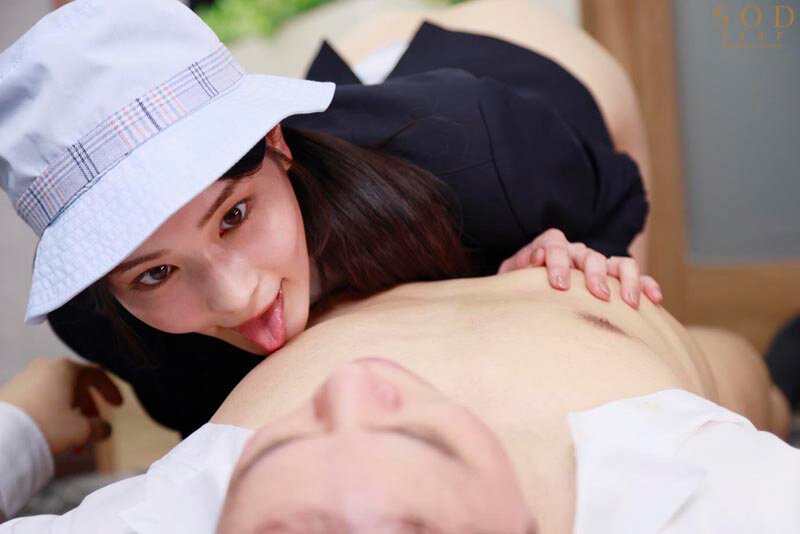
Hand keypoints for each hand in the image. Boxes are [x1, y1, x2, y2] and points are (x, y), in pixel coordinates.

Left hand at [0, 358, 122, 455]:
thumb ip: (100, 428)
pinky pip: (38, 400)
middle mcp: (46, 368)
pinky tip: (50, 435)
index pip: (97, 375)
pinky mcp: (10, 392)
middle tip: (93, 428)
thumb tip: (104, 429)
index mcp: (67, 369)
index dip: (111, 390)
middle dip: (87, 410)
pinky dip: (50, 414)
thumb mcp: (81, 430)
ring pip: (56, 395)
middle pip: (76, 386)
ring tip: (70, 440)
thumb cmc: (44, 427)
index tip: (118, 405)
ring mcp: (25, 379)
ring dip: (68, 415)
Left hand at [497, 228, 662, 308]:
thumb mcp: (511, 275)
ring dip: (626, 279)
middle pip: (590, 255)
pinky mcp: (613, 279)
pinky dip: (645, 285)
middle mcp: (576, 253)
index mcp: (549, 247)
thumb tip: (538, 258)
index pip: (554, 244)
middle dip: (596, 274)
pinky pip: (634, 278)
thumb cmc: (519, 285)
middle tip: (599, 294)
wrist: (528, 289)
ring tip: (629, 301)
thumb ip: (520, 267)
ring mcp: (598, 265)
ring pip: (618, 263)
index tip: (560, 284)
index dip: (558, 261)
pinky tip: (653, 298)